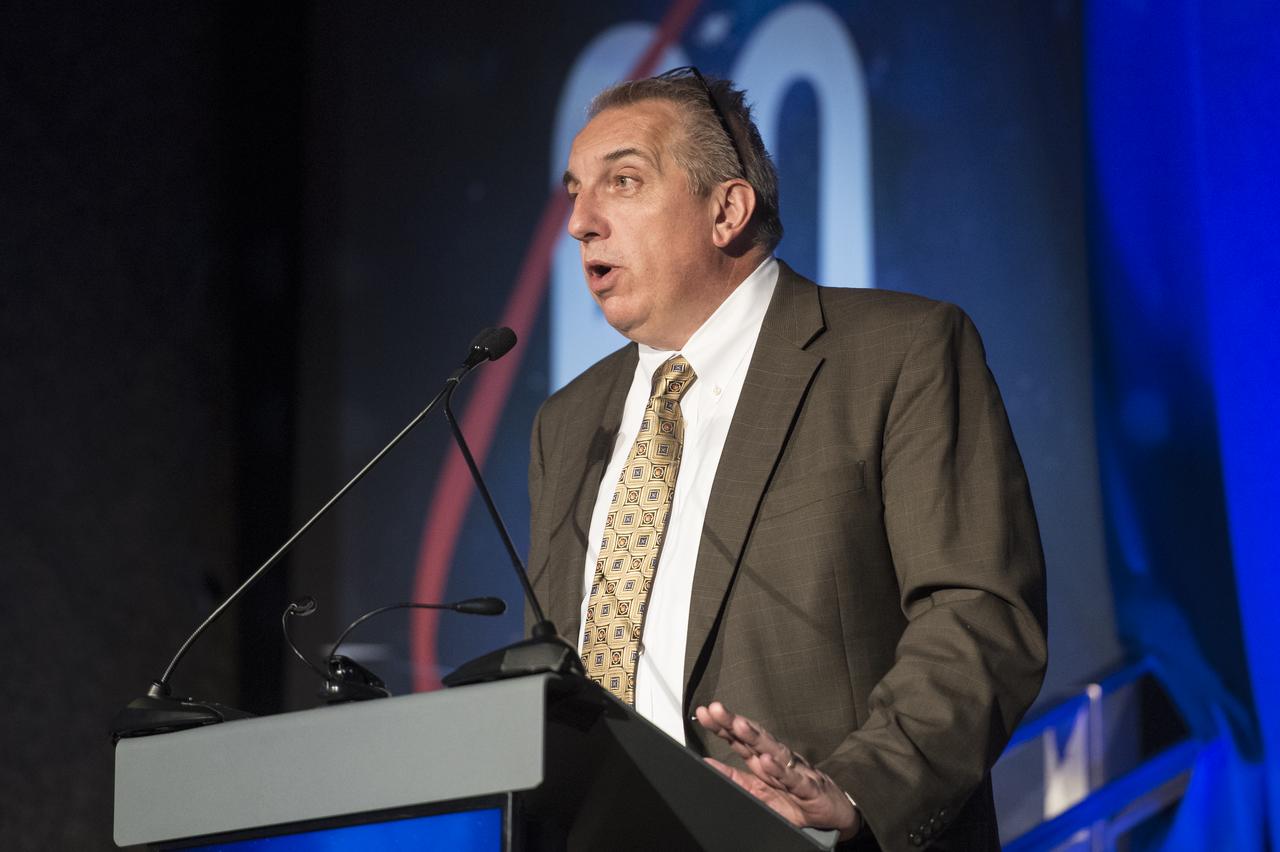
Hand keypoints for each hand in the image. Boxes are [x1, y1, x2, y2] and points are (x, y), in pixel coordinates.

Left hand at [694, 701, 861, 839]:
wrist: (832, 813)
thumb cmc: (795, 798)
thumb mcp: (758, 791)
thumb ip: (734, 778)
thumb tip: (707, 763)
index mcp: (763, 760)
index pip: (739, 739)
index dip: (721, 725)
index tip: (703, 713)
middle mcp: (777, 759)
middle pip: (753, 737)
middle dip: (734, 723)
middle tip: (716, 709)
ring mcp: (793, 769)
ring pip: (773, 750)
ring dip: (756, 737)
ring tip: (739, 726)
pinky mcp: (809, 787)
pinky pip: (793, 778)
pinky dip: (780, 769)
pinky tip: (768, 761)